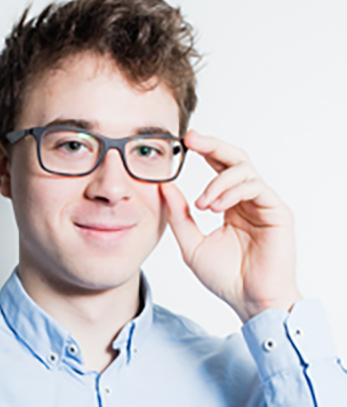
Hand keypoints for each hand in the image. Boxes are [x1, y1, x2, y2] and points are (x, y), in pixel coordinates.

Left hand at [161, 130, 301, 322]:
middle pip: (234, 158)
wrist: (249, 301)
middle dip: (212, 146)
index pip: (218, 168)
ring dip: (218, 181)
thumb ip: (178, 215)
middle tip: (191, 139)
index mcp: (229, 204)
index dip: (204, 151)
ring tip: (202, 203)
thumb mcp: (191, 243)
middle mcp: (247, 199)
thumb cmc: (224, 277)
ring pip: (243, 170)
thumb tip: (163, 187)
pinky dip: (231, 191)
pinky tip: (215, 206)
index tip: (184, 141)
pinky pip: (254, 187)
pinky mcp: (277, 211)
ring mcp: (263, 203)